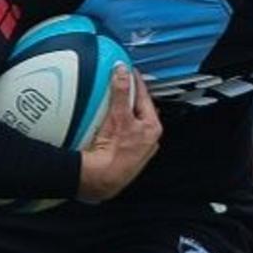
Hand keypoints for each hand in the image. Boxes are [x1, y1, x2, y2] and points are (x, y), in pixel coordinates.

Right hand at [78, 66, 161, 201]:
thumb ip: (121, 93)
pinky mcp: (122, 154)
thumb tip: (122, 74)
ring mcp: (135, 148)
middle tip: (117, 84)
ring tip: (106, 103)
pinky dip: (110, 127)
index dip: (136, 82)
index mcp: (152, 128)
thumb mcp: (119, 117)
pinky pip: (117, 134)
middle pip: (136, 110)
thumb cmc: (115, 155)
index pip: (145, 97)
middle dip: (127, 97)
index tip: (129, 72)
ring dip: (118, 112)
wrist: (100, 181)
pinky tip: (100, 126)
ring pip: (127, 122)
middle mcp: (147, 139)